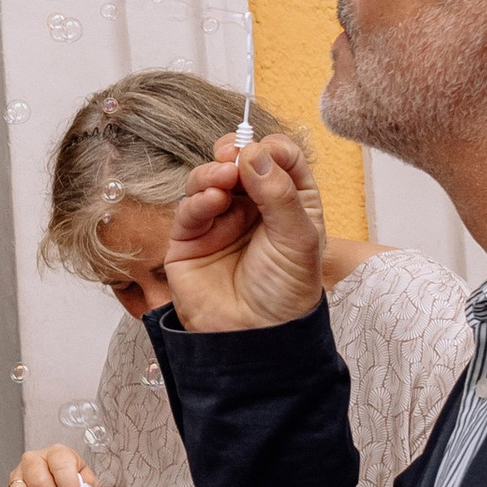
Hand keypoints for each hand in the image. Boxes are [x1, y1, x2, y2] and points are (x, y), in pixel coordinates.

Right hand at [163, 133, 323, 334]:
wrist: (256, 337)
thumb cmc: (286, 292)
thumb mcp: (298, 240)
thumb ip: (279, 193)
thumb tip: (254, 151)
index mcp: (288, 202)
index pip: (279, 160)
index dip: (271, 149)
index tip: (264, 151)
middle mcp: (252, 208)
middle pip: (239, 162)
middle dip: (236, 153)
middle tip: (234, 154)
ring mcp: (218, 221)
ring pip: (208, 179)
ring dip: (213, 172)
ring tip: (223, 177)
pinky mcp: (189, 238)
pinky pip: (188, 208)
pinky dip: (198, 198)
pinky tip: (213, 201)